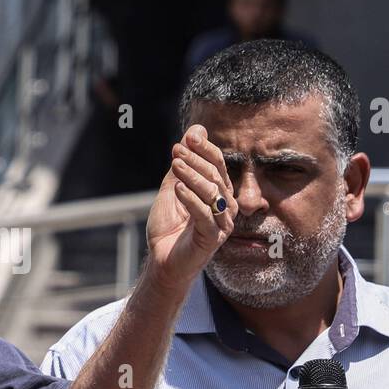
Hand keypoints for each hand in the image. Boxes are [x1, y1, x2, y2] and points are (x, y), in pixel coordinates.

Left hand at [146, 126, 237, 293]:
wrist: (162, 259)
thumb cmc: (170, 225)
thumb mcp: (173, 188)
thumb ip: (183, 162)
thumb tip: (195, 129)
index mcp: (220, 193)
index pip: (218, 165)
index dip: (205, 150)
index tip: (188, 138)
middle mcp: (226, 207)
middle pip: (216, 177)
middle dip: (196, 161)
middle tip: (176, 151)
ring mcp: (222, 223)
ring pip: (212, 194)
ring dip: (193, 177)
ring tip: (175, 165)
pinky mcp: (213, 238)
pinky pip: (204, 215)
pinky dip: (191, 199)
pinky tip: (177, 189)